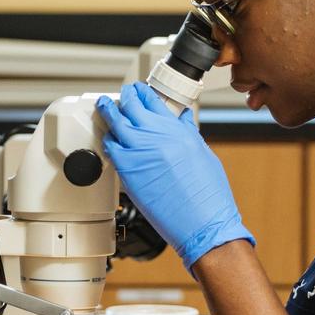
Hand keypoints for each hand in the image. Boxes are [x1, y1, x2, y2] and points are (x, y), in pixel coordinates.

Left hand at [95, 82, 252, 268]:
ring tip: (106, 110)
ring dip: (109, 115)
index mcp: (178, 130)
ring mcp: (140, 152)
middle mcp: (158, 136)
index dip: (141, 92)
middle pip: (130, 105)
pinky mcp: (128, 171)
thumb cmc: (208, 196)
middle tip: (119, 97)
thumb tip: (181, 119)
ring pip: (115, 123)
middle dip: (123, 98)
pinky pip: (110, 148)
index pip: (153, 100)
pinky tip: (108, 141)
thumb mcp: (203, 154)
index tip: (137, 91)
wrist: (203, 222)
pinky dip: (108, 141)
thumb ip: (187, 133)